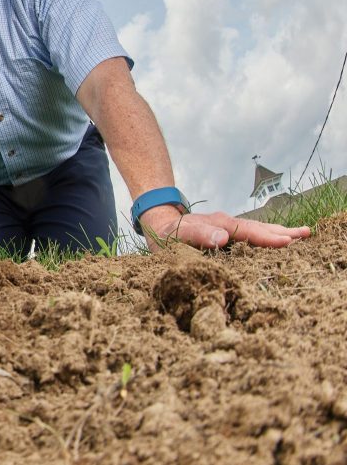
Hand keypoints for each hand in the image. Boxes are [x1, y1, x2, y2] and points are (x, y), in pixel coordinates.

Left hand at [140, 205, 310, 250]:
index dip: (265, 238)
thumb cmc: (166, 233)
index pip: (246, 232)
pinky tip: (281, 239)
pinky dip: (268, 235)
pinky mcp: (227, 231)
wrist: (158, 222)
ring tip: (303, 234)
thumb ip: (198, 236)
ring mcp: (228, 226)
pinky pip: (251, 233)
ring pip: (257, 229)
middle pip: (257, 228)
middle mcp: (226, 223)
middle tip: (305, 234)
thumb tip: (222, 238)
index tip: (286, 242)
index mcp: (217, 225)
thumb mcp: (176, 234)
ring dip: (279, 232)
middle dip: (281, 232)